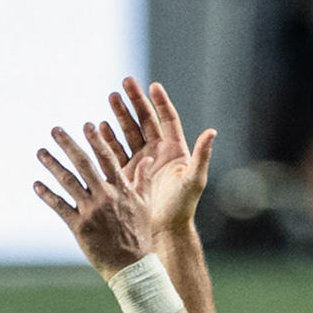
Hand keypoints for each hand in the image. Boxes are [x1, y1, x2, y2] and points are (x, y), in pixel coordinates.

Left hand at [33, 121, 150, 278]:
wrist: (131, 266)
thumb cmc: (139, 235)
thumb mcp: (144, 205)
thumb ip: (142, 180)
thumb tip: (148, 159)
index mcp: (121, 190)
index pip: (107, 159)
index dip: (96, 140)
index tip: (86, 125)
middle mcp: (105, 197)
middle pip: (83, 165)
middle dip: (68, 145)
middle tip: (55, 130)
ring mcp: (90, 211)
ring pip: (68, 183)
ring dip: (53, 165)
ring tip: (41, 152)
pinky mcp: (79, 227)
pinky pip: (60, 207)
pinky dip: (47, 195)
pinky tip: (37, 184)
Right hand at [104, 78, 214, 234]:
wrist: (164, 230)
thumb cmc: (182, 207)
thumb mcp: (194, 180)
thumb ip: (201, 155)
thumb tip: (211, 132)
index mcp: (175, 150)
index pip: (167, 119)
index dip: (161, 102)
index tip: (153, 85)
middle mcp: (157, 152)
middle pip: (146, 120)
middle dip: (135, 101)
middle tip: (124, 82)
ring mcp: (141, 162)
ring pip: (129, 131)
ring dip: (120, 115)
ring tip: (111, 97)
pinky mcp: (126, 173)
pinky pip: (116, 150)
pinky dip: (108, 138)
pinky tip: (100, 126)